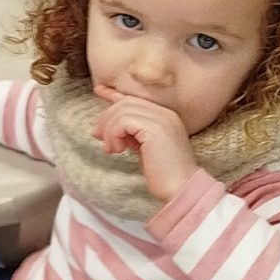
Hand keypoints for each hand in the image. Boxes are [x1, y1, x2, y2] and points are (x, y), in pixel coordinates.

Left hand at [91, 86, 196, 203]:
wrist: (181, 189)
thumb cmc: (163, 174)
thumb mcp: (144, 148)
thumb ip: (133, 133)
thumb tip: (110, 127)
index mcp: (165, 116)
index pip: (135, 99)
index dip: (114, 94)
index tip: (98, 91)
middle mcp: (165, 113)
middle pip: (126, 103)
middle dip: (107, 118)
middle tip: (99, 137)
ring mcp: (162, 119)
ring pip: (122, 111)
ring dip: (110, 130)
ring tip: (111, 149)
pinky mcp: (155, 128)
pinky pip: (124, 121)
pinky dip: (115, 134)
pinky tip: (118, 150)